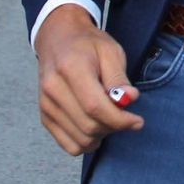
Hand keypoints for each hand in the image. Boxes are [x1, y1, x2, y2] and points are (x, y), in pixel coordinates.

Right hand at [35, 4, 143, 155]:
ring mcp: (46, 105)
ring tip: (111, 117)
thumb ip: (119, 78)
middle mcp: (54, 89)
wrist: (58, 39)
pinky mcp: (45, 116)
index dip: (119, 120)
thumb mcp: (111, 51)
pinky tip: (98, 127)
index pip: (95, 107)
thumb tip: (129, 100)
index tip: (138, 122)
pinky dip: (87, 142)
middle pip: (88, 126)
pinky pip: (69, 145)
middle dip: (114, 127)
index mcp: (71, 68)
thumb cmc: (88, 44)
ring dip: (102, 135)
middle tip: (126, 115)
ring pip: (80, 140)